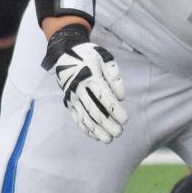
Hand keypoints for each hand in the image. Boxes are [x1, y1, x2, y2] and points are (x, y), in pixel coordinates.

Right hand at [42, 24, 127, 143]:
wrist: (65, 53)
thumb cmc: (90, 56)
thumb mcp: (105, 59)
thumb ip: (114, 76)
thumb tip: (121, 97)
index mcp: (90, 78)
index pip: (104, 98)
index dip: (115, 110)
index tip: (125, 120)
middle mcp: (79, 89)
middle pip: (94, 111)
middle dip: (107, 124)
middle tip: (119, 133)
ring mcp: (72, 97)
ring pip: (85, 117)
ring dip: (97, 130)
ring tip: (109, 139)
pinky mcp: (68, 102)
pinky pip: (77, 118)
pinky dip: (86, 128)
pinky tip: (95, 136)